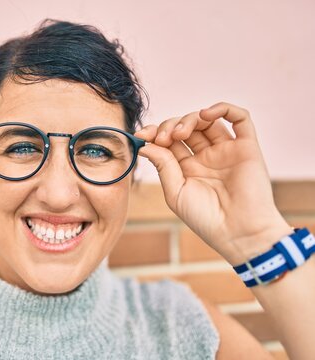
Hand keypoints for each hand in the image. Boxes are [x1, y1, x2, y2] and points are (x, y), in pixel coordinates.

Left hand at [135, 102, 290, 264]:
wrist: (238, 233)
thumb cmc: (206, 219)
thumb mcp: (175, 192)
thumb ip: (163, 165)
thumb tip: (144, 144)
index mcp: (188, 167)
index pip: (169, 140)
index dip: (154, 133)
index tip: (141, 135)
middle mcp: (207, 156)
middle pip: (185, 127)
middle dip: (169, 126)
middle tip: (164, 138)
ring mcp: (227, 150)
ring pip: (207, 120)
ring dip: (190, 118)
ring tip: (180, 133)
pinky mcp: (247, 147)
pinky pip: (240, 118)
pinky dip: (223, 108)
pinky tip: (206, 114)